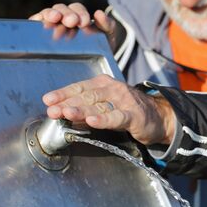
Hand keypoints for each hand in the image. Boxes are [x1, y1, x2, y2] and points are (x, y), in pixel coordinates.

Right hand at [29, 3, 117, 47]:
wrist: (93, 66)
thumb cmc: (100, 48)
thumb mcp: (108, 37)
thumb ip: (108, 25)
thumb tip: (99, 13)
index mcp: (78, 16)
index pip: (76, 8)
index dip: (80, 12)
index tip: (85, 22)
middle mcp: (63, 18)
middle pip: (61, 9)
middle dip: (66, 13)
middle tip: (72, 21)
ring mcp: (51, 25)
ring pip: (47, 14)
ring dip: (51, 14)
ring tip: (55, 19)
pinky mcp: (39, 34)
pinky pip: (34, 24)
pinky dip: (36, 20)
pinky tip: (39, 22)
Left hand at [42, 74, 175, 144]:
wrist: (158, 116)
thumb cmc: (129, 110)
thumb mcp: (106, 105)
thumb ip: (86, 108)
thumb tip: (63, 112)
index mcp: (104, 84)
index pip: (80, 87)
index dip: (63, 93)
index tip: (48, 100)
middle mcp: (114, 89)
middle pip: (87, 96)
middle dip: (68, 103)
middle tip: (53, 110)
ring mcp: (125, 101)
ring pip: (100, 105)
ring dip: (82, 109)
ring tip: (67, 113)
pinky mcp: (134, 115)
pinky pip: (116, 117)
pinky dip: (103, 119)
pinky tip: (92, 121)